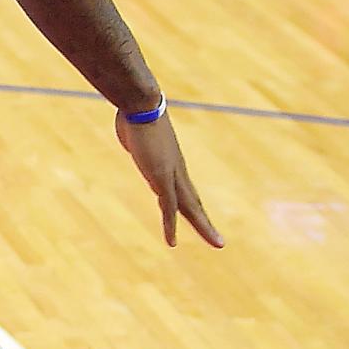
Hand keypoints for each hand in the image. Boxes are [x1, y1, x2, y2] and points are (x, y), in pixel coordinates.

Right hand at [115, 111, 223, 247]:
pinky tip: (172, 242)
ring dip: (202, 227)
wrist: (141, 105)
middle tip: (218, 242)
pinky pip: (168, 208)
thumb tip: (130, 127)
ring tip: (216, 243)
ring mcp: (171, 175)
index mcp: (171, 162)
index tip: (198, 219)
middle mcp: (176, 171)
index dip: (191, 206)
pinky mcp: (162, 178)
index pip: (184, 190)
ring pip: (190, 208)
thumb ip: (137, 137)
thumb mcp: (136, 129)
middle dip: (205, 223)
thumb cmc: (136, 111)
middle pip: (194, 203)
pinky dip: (171, 226)